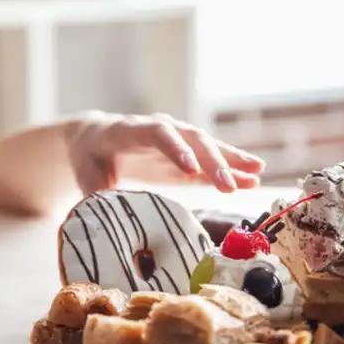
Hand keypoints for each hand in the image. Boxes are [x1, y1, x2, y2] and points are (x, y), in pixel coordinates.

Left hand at [62, 112, 264, 193]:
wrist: (97, 141)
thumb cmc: (90, 159)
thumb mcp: (87, 174)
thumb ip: (96, 191)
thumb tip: (104, 214)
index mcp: (130, 131)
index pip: (157, 134)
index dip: (176, 150)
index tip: (191, 170)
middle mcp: (159, 129)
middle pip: (190, 139)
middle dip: (211, 161)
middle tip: (229, 185)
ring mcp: (176, 140)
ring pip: (207, 146)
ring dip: (231, 160)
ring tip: (256, 173)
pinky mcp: (187, 155)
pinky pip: (211, 160)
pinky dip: (231, 168)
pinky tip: (253, 177)